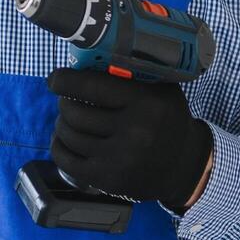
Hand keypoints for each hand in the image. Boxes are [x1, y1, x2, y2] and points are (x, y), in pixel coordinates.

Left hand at [46, 67, 213, 211]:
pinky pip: (66, 160)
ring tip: (68, 118)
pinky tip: (64, 138)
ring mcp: (120, 160)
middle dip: (64, 102)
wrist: (184, 165)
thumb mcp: (160, 88)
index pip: (90, 86)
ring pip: (69, 135)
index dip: (64, 80)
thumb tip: (85, 59)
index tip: (55, 79)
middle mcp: (134, 132)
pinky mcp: (108, 180)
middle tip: (67, 99)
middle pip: (75, 112)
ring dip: (62, 123)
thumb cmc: (166, 118)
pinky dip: (58, 145)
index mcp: (146, 102)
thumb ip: (130, 72)